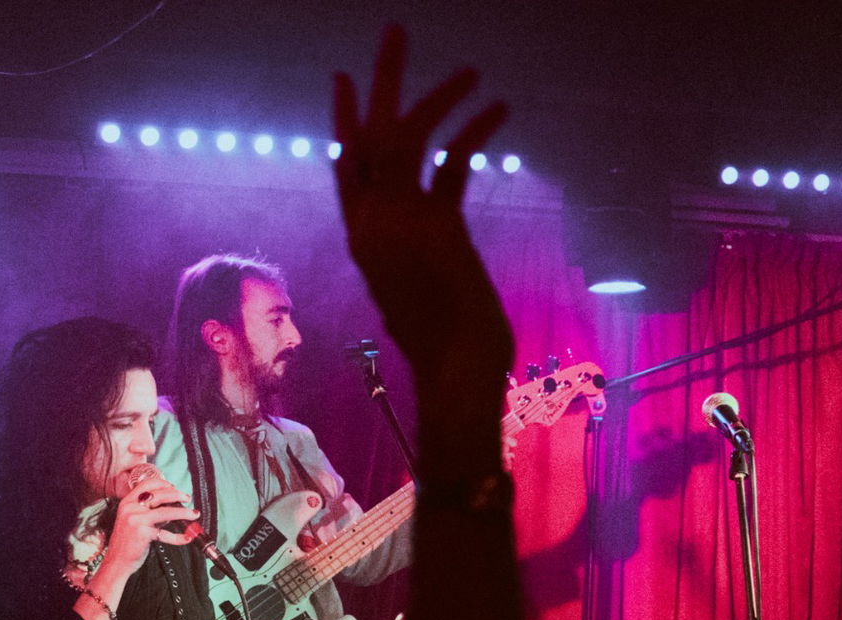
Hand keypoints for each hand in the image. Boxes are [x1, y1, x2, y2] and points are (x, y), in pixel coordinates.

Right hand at [104, 473, 199, 574]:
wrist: (116, 561)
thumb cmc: (127, 542)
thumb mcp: (134, 521)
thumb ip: (150, 512)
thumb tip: (172, 506)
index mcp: (128, 502)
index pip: (147, 484)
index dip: (163, 483)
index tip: (174, 487)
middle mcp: (130, 508)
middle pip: (159, 495)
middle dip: (177, 495)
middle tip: (187, 499)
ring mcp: (136, 520)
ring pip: (166, 512)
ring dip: (183, 512)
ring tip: (194, 514)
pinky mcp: (142, 534)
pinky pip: (165, 534)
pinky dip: (178, 537)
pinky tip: (186, 538)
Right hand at [333, 25, 513, 399]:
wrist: (453, 365)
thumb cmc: (440, 341)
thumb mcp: (410, 293)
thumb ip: (405, 258)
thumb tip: (420, 244)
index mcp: (361, 239)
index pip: (345, 168)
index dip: (344, 123)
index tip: (344, 83)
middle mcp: (369, 224)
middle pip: (363, 136)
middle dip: (379, 81)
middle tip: (394, 32)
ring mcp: (397, 221)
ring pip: (403, 136)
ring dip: (436, 94)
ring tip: (468, 66)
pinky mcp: (433, 222)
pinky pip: (453, 160)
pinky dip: (476, 131)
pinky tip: (497, 106)